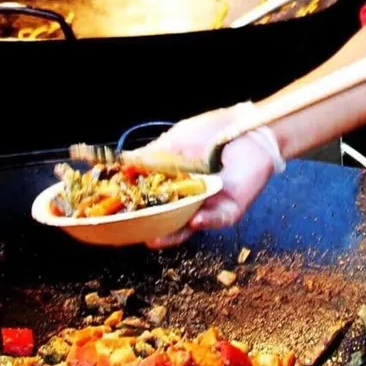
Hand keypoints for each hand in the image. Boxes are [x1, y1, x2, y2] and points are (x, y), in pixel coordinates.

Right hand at [127, 103, 284, 247]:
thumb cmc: (214, 131)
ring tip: (154, 238)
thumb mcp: (176, 141)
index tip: (117, 212)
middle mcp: (191, 197)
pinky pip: (216, 219)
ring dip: (172, 234)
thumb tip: (121, 164)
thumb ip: (150, 155)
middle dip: (149, 227)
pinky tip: (193, 219)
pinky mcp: (230, 209)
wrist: (249, 127)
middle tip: (131, 231)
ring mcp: (210, 205)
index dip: (136, 207)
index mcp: (176, 183)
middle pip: (167, 219)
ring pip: (189, 226)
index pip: (152, 200)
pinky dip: (205, 220)